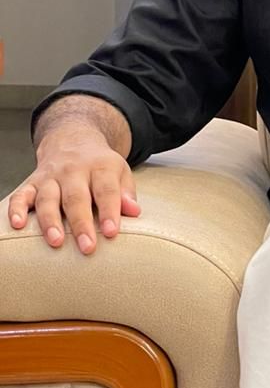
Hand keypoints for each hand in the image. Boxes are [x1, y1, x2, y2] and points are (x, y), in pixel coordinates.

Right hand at [6, 125, 140, 254]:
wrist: (72, 141)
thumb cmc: (100, 167)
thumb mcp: (120, 172)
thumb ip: (126, 193)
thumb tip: (134, 212)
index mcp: (100, 167)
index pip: (106, 190)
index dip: (109, 211)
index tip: (112, 232)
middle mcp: (73, 171)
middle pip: (76, 197)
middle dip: (81, 223)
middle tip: (87, 246)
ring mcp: (51, 177)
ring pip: (48, 198)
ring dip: (50, 221)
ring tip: (56, 241)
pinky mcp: (32, 182)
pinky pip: (21, 195)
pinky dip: (17, 209)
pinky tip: (18, 225)